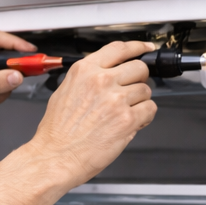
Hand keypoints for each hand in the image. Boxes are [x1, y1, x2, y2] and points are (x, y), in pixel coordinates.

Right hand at [28, 41, 156, 185]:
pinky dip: (144, 118)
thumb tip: (106, 75)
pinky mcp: (127, 119)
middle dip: (139, 80)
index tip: (145, 48)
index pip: (119, 48)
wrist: (55, 157)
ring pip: (145, 90)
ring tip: (122, 115)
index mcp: (85, 71)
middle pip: (138, 68)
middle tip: (131, 92)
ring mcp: (116, 99)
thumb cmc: (56, 132)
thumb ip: (87, 79)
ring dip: (139, 102)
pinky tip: (129, 124)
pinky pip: (150, 110)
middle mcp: (101, 81)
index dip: (137, 47)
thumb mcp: (64, 92)